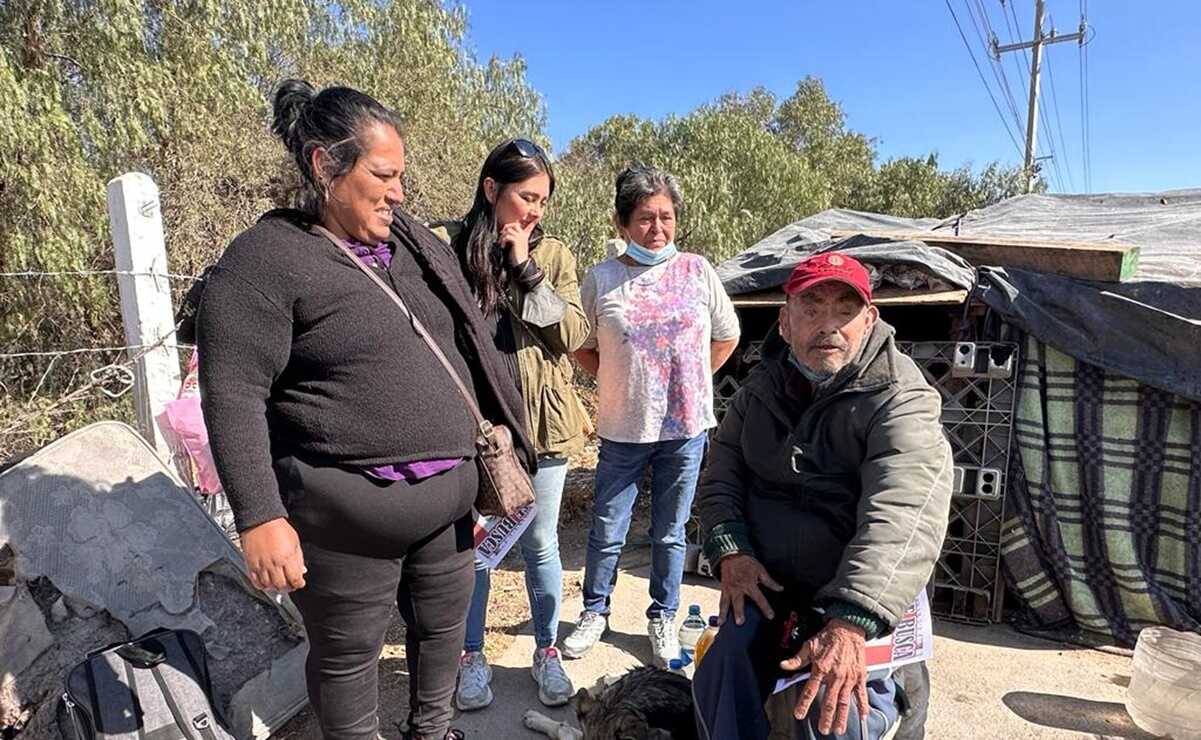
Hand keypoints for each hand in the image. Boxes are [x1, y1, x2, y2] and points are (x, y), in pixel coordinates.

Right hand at [239, 517, 305, 592]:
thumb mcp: (295, 541)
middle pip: (281, 586)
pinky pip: (256, 582)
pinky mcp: (251, 565)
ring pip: (269, 586)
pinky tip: (267, 583)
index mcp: (287, 557)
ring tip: (279, 584)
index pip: (294, 579)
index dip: (299, 584)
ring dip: (275, 588)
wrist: (260, 520)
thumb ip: (298, 559)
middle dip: (288, 588)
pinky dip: (262, 585)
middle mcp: (274, 564)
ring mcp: (261, 565)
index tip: (300, 583)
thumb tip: (301, 571)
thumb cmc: (278, 527)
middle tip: (290, 585)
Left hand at [499, 221, 531, 265]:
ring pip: (509, 230)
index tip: (524, 221)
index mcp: (524, 236)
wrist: (521, 263)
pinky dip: (502, 241)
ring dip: (502, 236)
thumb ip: (512, 238)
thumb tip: (503, 233)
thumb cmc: (517, 256)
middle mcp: (523, 235)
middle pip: (514, 225)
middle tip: (502, 235)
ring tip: (501, 242)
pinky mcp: (516, 241)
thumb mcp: (515, 245)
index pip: (527, 226)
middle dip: (506, 228)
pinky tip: (502, 246)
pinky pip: (507, 236)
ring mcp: (520, 238)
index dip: (525, 222)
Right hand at [717, 553, 782, 625]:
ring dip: (724, 613)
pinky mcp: (723, 589)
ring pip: (726, 603)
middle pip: (739, 601)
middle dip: (739, 612)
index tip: (770, 616)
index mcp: (749, 584)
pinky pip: (721, 601)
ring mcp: (729, 589)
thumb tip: (780, 588)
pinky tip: (719, 620)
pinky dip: (720, 611)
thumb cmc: (745, 562)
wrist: (731, 554)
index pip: (759, 598)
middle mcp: (738, 588)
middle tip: (740, 622)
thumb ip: (769, 581)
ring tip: (723, 623)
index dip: (765, 607)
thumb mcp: (760, 570)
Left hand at [781, 618, 868, 735]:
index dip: (803, 704)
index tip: (799, 714)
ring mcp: (848, 677)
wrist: (848, 628)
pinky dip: (863, 705)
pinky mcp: (859, 676)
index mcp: (821, 669)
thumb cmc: (828, 637)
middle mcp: (835, 676)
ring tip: (839, 729)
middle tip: (823, 730)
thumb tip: (783, 665)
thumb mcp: (809, 646)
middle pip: (829, 701)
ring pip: (844, 701)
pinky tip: (862, 716)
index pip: (810, 690)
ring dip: (842, 717)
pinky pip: (861, 693)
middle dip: (825, 717)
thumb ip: (797, 659)